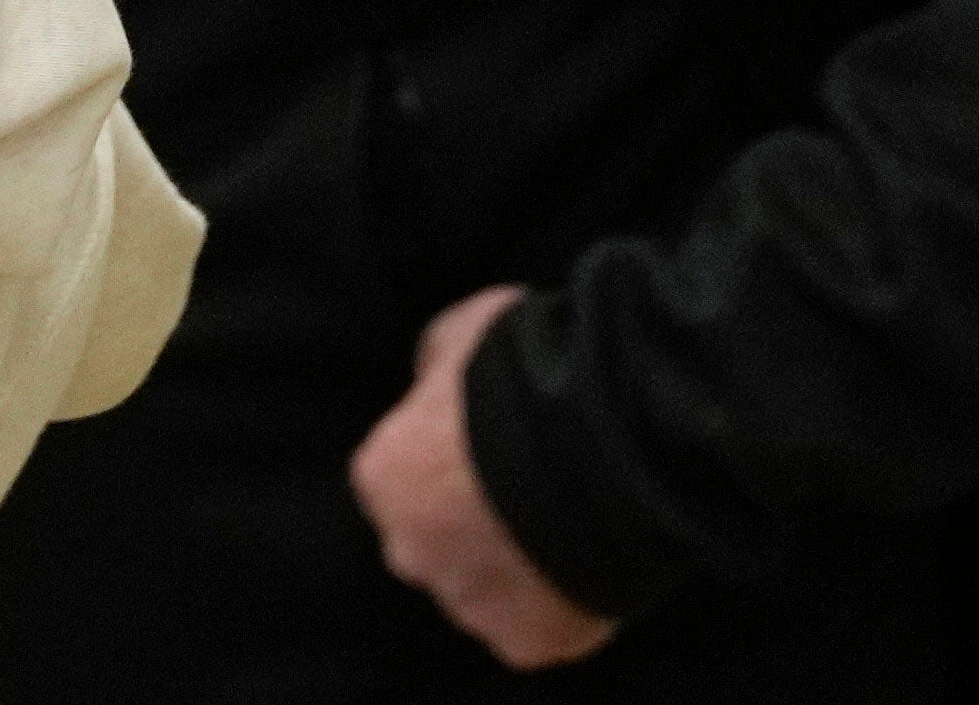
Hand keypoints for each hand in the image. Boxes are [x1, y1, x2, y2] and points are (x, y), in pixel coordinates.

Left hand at [351, 287, 614, 669]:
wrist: (595, 442)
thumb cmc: (520, 376)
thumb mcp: (456, 336)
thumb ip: (433, 372)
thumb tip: (433, 385)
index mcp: (383, 478)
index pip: (401, 479)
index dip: (448, 462)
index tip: (490, 445)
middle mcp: (409, 551)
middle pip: (434, 543)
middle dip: (472, 523)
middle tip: (528, 487)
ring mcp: (468, 605)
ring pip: (485, 590)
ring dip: (516, 564)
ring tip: (568, 521)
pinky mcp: (526, 642)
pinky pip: (539, 625)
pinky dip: (562, 600)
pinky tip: (591, 558)